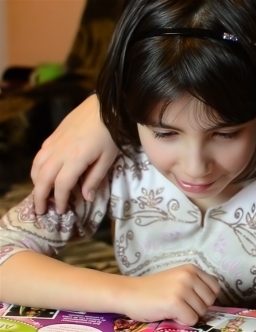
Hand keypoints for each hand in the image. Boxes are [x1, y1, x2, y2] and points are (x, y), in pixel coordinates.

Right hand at [31, 95, 117, 213]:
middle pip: (43, 178)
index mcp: (76, 159)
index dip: (59, 200)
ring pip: (37, 166)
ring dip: (36, 183)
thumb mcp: (108, 158)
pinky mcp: (53, 136)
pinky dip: (37, 168)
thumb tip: (86, 198)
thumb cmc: (112, 134)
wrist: (105, 106)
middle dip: (40, 196)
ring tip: (40, 195)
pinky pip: (39, 155)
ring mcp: (54, 142)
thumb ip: (95, 178)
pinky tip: (42, 174)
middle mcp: (60, 151)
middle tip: (40, 211)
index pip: (61, 185)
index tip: (61, 211)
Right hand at [119, 264, 220, 325]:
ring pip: (201, 312)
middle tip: (179, 305)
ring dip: (188, 314)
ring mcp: (182, 289)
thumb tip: (213, 299)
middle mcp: (189, 276)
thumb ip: (195, 284)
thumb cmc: (153, 289)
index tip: (191, 299)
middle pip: (210, 301)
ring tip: (172, 307)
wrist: (129, 293)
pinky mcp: (174, 303)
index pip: (215, 287)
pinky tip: (168, 313)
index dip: (205, 298)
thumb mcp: (178, 279)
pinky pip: (191, 320)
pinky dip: (181, 321)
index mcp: (192, 269)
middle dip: (197, 308)